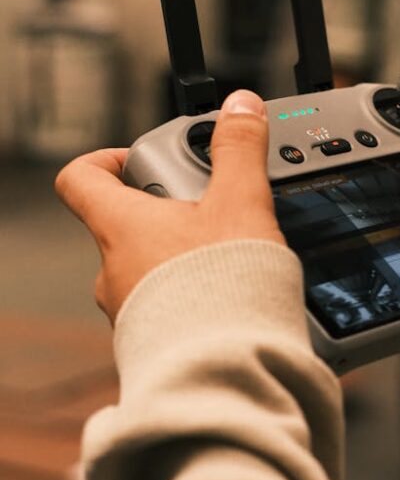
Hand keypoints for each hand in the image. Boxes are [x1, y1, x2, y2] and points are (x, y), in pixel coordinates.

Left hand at [56, 91, 283, 323]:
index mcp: (121, 226)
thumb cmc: (221, 290)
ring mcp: (127, 310)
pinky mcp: (149, 343)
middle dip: (167, 214)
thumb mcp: (241, 205)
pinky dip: (188, 300)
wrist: (224, 373)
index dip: (102, 161)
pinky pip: (162, 310)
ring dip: (179, 259)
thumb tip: (240, 106)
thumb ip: (239, 150)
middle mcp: (112, 269)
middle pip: (125, 224)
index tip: (133, 159)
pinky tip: (226, 303)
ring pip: (146, 269)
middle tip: (211, 212)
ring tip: (228, 262)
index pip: (80, 180)